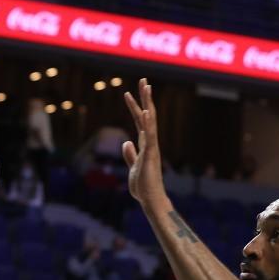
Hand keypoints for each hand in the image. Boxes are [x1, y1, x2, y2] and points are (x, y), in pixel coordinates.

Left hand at [121, 78, 167, 205]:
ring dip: (148, 104)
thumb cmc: (143, 185)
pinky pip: (149, 137)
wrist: (150, 199)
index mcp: (145, 144)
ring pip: (150, 121)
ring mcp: (151, 147)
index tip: (129, 93)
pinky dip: (148, 124)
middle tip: (144, 80)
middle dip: (145, 98)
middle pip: (147, 115)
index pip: (140, 121)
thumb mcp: (133, 166)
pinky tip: (146, 112)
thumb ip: (130, 154)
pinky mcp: (150, 155)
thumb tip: (127, 142)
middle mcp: (150, 142)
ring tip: (146, 87)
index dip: (135, 106)